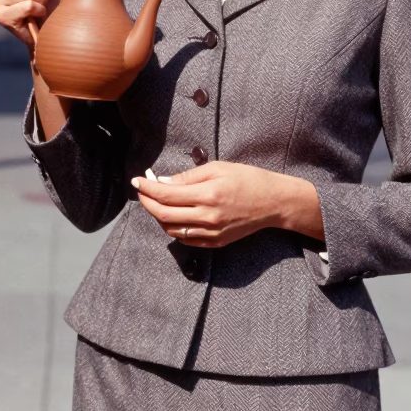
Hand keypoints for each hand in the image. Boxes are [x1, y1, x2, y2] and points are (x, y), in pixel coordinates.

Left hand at [131, 161, 323, 247]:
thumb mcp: (218, 168)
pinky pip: (186, 239)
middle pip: (164, 215)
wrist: (273, 202)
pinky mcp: (216, 242)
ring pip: (172, 229)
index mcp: (208, 194)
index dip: (147, 188)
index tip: (137, 180)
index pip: (166, 195)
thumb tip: (162, 182)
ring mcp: (212, 233)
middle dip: (147, 202)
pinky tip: (173, 216)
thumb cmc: (247, 179)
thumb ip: (188, 176)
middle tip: (141, 191)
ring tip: (156, 202)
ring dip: (158, 216)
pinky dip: (173, 228)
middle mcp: (208, 217)